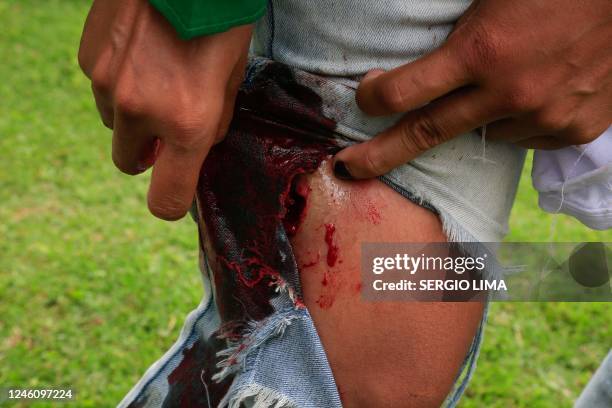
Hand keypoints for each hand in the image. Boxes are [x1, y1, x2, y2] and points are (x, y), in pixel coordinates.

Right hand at [78, 0, 251, 218]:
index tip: (172, 192)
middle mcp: (141, 112)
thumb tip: (193, 151)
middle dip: (146, 153)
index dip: (169, 202)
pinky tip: (140, 54)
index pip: (166, 199)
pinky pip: (101, 88)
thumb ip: (210, 127)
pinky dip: (118, 81)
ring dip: (132, 113)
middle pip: (128, 164)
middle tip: (163, 129)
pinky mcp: (90, 59)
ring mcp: (109, 85)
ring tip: (156, 77)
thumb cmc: (221, 23)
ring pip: (113, 123)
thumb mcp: (231, 82)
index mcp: (188, 125)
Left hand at [333, 0, 611, 178]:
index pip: (402, 93)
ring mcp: (543, 116)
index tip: (363, 98)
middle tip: (350, 167)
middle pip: (424, 134)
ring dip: (478, 113)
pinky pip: (525, 134)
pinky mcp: (574, 128)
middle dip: (379, 154)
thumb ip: (456, 25)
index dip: (372, 98)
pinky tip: (535, 89)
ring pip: (484, 131)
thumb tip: (419, 48)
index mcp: (481, 50)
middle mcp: (509, 92)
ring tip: (505, 76)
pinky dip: (519, 118)